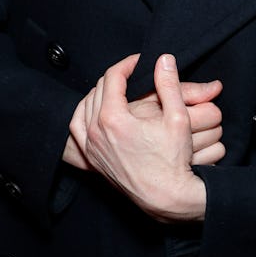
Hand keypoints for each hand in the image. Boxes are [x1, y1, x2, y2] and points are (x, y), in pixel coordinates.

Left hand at [64, 64, 223, 170]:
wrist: (165, 196)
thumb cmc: (173, 161)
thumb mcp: (177, 118)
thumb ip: (169, 85)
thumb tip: (164, 60)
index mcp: (113, 118)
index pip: (113, 77)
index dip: (128, 64)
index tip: (141, 61)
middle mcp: (96, 132)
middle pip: (98, 89)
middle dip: (116, 77)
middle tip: (133, 73)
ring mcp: (91, 147)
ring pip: (83, 107)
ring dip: (98, 93)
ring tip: (116, 89)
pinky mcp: (92, 159)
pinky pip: (77, 130)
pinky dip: (84, 115)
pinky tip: (96, 112)